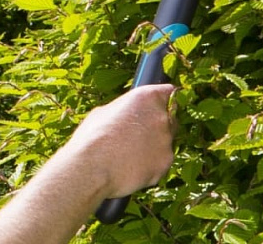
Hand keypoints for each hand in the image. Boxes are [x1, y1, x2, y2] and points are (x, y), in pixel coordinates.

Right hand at [70, 84, 176, 200]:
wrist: (91, 168)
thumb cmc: (92, 138)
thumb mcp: (105, 111)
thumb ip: (125, 109)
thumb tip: (126, 114)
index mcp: (148, 96)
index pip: (169, 92)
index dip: (163, 101)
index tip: (159, 107)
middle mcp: (162, 115)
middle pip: (171, 118)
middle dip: (160, 126)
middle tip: (140, 137)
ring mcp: (166, 140)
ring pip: (166, 142)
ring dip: (154, 147)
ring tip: (130, 157)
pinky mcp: (165, 162)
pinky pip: (161, 162)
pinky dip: (151, 166)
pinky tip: (133, 170)